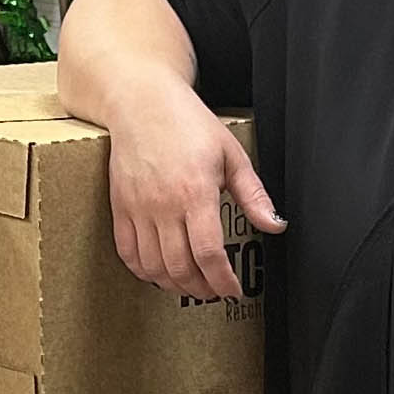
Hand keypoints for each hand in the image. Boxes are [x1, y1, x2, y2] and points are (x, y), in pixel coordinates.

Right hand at [102, 82, 283, 300]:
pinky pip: (127, 253)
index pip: (209, 253)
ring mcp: (137, 208)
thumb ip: (253, 194)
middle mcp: (163, 205)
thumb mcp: (231, 154)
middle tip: (215, 291)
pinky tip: (159, 273)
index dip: (223, 280)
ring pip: (153, 266)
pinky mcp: (119, 207)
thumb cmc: (187, 123)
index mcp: (195, 192)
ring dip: (174, 284)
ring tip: (191, 285)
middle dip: (202, 288)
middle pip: (181, 266)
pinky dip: (144, 271)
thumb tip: (274, 224)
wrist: (141, 102)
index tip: (233, 290)